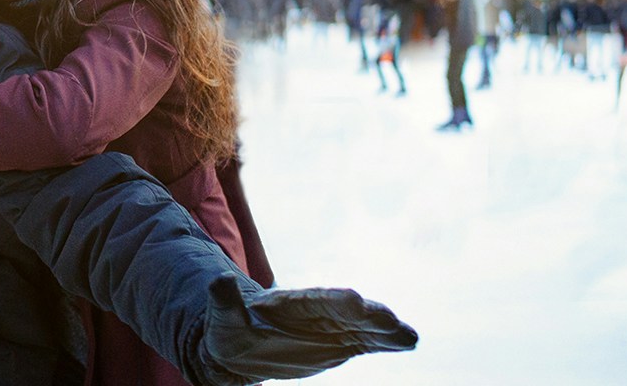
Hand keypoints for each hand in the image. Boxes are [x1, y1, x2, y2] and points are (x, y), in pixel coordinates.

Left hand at [201, 273, 416, 383]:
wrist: (238, 346)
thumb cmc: (228, 329)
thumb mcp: (221, 318)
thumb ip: (223, 301)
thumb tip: (218, 280)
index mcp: (288, 304)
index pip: (315, 300)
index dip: (335, 301)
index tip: (356, 300)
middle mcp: (315, 312)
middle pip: (346, 311)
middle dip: (368, 315)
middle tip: (391, 320)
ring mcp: (330, 327)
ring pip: (362, 326)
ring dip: (384, 329)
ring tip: (408, 335)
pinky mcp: (340, 343)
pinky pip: (367, 341)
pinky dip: (386, 341)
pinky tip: (408, 340)